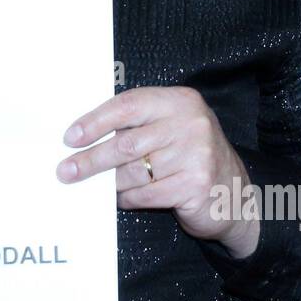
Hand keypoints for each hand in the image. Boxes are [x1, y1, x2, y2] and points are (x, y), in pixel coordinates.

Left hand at [55, 86, 259, 256]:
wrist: (235, 194)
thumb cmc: (190, 157)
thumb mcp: (171, 128)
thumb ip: (138, 125)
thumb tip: (84, 137)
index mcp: (180, 101)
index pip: (128, 105)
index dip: (95, 121)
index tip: (70, 138)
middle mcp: (191, 124)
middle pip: (126, 142)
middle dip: (91, 159)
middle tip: (66, 171)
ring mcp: (196, 155)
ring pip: (133, 172)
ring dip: (109, 183)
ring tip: (94, 187)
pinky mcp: (196, 185)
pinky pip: (146, 194)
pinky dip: (127, 199)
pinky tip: (121, 199)